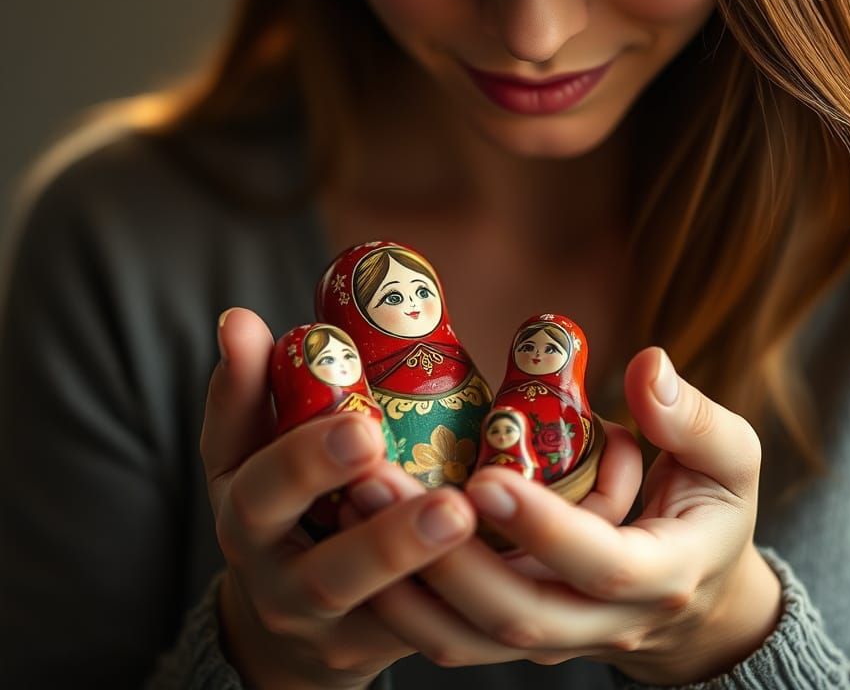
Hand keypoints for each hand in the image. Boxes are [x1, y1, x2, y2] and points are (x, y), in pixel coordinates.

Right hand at [200, 308, 476, 689]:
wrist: (280, 610)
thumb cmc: (272, 502)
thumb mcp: (245, 450)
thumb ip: (244, 389)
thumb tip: (238, 318)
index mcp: (247, 517)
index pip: (264, 491)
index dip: (306, 462)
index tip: (362, 425)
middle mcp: (282, 581)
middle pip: (329, 573)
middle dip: (384, 538)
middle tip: (446, 499)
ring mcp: (331, 625)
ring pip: (379, 612)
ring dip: (423, 566)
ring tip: (467, 516)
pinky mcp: (375, 646)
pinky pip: (416, 629)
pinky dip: (450, 598)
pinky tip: (497, 556)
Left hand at [364, 346, 780, 682]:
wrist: (700, 603)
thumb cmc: (714, 511)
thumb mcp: (732, 461)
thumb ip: (695, 418)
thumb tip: (647, 365)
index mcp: (664, 574)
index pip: (600, 564)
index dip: (544, 528)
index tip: (486, 476)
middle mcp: (603, 622)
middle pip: (517, 612)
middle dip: (442, 556)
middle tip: (376, 483)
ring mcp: (556, 637)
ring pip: (469, 638)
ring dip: (404, 581)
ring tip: (350, 503)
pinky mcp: (519, 635)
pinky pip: (452, 634)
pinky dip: (403, 597)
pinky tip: (358, 533)